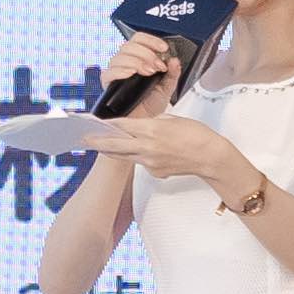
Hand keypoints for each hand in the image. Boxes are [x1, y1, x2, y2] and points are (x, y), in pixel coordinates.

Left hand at [85, 111, 240, 191]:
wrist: (210, 157)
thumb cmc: (196, 134)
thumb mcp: (172, 120)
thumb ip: (153, 123)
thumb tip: (141, 128)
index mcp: (151, 130)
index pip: (121, 126)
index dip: (105, 124)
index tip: (92, 123)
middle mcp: (147, 148)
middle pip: (115, 145)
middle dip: (98, 141)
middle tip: (83, 138)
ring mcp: (150, 163)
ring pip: (125, 155)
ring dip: (113, 149)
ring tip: (101, 144)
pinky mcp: (155, 172)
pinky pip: (141, 162)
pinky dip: (138, 156)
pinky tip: (142, 151)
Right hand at [98, 29, 184, 101]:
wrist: (145, 122)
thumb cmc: (153, 104)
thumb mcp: (167, 87)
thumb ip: (172, 73)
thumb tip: (174, 60)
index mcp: (139, 58)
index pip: (139, 39)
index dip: (150, 40)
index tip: (163, 48)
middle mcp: (125, 63)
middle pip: (128, 46)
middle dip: (146, 54)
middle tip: (158, 66)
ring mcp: (116, 73)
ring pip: (119, 57)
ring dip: (136, 62)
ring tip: (149, 72)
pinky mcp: (109, 85)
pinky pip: (108, 73)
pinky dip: (120, 71)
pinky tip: (131, 74)